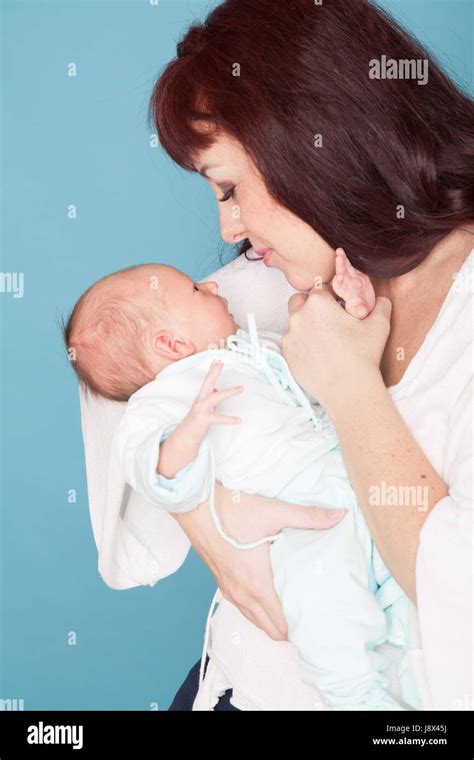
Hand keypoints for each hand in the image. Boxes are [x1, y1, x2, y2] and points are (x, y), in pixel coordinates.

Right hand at [173, 486, 346, 640]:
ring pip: (255, 620)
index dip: (302, 628)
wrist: (194, 505)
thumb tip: (339, 516)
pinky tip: (269, 594)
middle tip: (312, 616)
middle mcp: (241, 593)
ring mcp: (229, 589)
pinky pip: (243, 607)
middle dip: (291, 629)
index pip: (282, 624)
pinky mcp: (221, 581)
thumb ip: (309, 517)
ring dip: (273, 621)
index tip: (319, 622)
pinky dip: (258, 610)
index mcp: (257, 584)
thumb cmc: (230, 510)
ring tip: (295, 609)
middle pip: (270, 629)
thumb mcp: (274, 512)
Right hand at [183, 360, 241, 445]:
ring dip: (228, 392)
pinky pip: (218, 419)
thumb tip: (218, 390)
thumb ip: (211, 398)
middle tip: (220, 363)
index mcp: (202, 397)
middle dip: (214, 373)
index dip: (212, 371)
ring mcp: (201, 410)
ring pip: (215, 398)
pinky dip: (229, 419)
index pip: (207, 381)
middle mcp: (200, 401)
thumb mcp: (205, 407)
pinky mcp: (203, 420)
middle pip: (207, 383)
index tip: (217, 360)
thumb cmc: (197, 421)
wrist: (186, 436)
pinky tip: (239, 420)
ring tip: (240, 388)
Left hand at [282, 275, 391, 412]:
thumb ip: (380, 306)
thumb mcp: (379, 325)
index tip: (339, 307)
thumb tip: (380, 300)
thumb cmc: (363, 354)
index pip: (320, 289)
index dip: (331, 297)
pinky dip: (302, 345)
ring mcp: (290, 337)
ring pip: (295, 324)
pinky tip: (318, 355)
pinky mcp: (287, 355)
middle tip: (327, 320)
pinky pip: (292, 344)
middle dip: (310, 306)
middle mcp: (299, 316)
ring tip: (324, 341)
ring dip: (306, 327)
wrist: (347, 389)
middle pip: (299, 301)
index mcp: (318, 303)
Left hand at [331, 247, 375, 318]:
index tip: (338, 277)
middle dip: (340, 265)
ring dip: (343, 260)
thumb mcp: (361, 313)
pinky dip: (353, 262)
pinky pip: (356, 268)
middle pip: (342, 274)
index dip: (338, 281)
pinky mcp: (361, 277)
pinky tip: (351, 254)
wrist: (366, 310)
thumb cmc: (360, 313)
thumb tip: (362, 311)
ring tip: (339, 250)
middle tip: (339, 256)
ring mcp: (354, 280)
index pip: (339, 286)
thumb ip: (360, 311)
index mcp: (346, 294)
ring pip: (347, 269)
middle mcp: (348, 285)